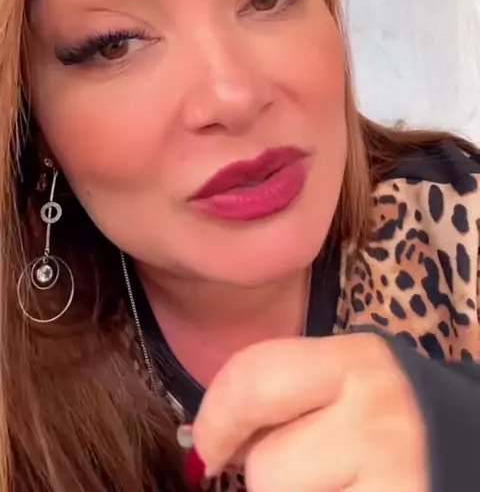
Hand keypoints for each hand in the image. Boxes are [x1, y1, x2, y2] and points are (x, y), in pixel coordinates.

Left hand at [193, 333, 428, 491]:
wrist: (467, 448)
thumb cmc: (387, 415)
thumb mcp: (343, 381)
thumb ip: (282, 393)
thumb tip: (204, 442)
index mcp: (358, 362)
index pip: (255, 380)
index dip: (215, 419)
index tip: (206, 449)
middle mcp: (380, 417)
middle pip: (266, 467)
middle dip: (270, 474)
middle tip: (302, 467)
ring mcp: (396, 479)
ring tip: (337, 483)